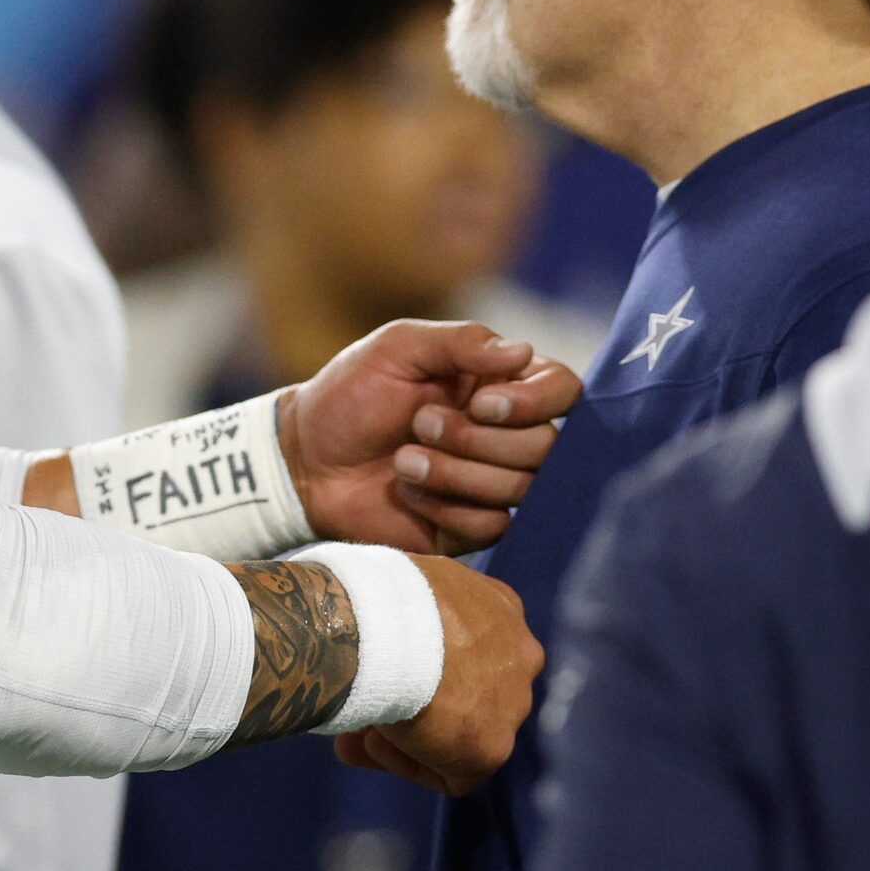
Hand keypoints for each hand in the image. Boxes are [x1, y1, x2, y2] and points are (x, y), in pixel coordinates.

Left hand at [282, 322, 582, 555]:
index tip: (483, 404)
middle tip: (421, 424)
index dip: (534, 401)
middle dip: (478, 440)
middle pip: (546, 446)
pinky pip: (492, 526)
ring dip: (456, 473)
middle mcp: (506, 433)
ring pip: (521, 489)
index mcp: (498, 383)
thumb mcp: (397, 348)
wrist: (306, 461)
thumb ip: (460, 342)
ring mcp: (492, 483)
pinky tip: (408, 495)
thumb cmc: (350, 393)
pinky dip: (445, 509)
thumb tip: (523, 351)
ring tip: (403, 460)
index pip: (563, 389)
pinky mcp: (472, 527)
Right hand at [333, 556, 539, 795]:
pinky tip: (374, 744)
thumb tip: (372, 640)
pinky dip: (410, 762)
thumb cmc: (387, 598)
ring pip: (459, 731)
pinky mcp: (492, 750)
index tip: (379, 671)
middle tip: (365, 711)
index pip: (466, 644)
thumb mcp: (399, 588)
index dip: (418, 662)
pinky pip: (450, 769)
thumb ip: (404, 616)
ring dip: (411, 735)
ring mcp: (512, 704)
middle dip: (419, 703)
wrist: (394, 629)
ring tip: (356, 733)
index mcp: (501, 609)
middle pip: (466, 689)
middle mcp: (518, 654)